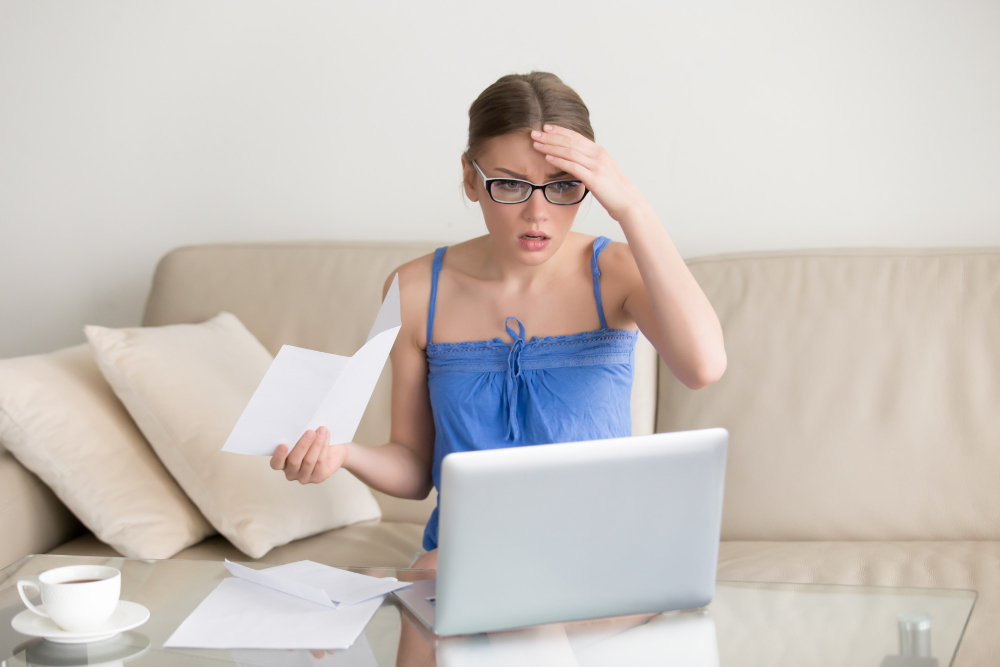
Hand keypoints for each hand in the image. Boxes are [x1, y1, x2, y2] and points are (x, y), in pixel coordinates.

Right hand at [270, 426, 348, 484]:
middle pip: (294, 461)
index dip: (279, 455)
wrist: (333, 448)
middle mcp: (291, 472)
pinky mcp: (318, 477)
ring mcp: (304, 477)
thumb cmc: (314, 441)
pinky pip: (320, 462)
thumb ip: (298, 435)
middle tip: (310, 432)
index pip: (276, 464)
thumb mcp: (303, 437)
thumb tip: (300, 425)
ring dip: (316, 444)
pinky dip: (323, 447)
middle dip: (303, 445)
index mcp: (282, 463)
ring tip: (322, 431)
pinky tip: (326, 437)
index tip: (283, 444)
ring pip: (309, 461)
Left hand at [530, 124, 646, 222]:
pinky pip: (573, 166)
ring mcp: (597, 166)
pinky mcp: (594, 178)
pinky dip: (559, 161)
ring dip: (551, 147)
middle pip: (570, 141)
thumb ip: (590, 165)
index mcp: (600, 152)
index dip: (560, 131)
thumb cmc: (614, 192)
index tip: (546, 127)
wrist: (629, 204)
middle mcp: (598, 155)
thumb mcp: (602, 173)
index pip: (576, 137)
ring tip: (536, 144)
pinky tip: (547, 158)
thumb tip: (576, 164)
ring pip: (569, 151)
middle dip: (550, 136)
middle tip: (534, 133)